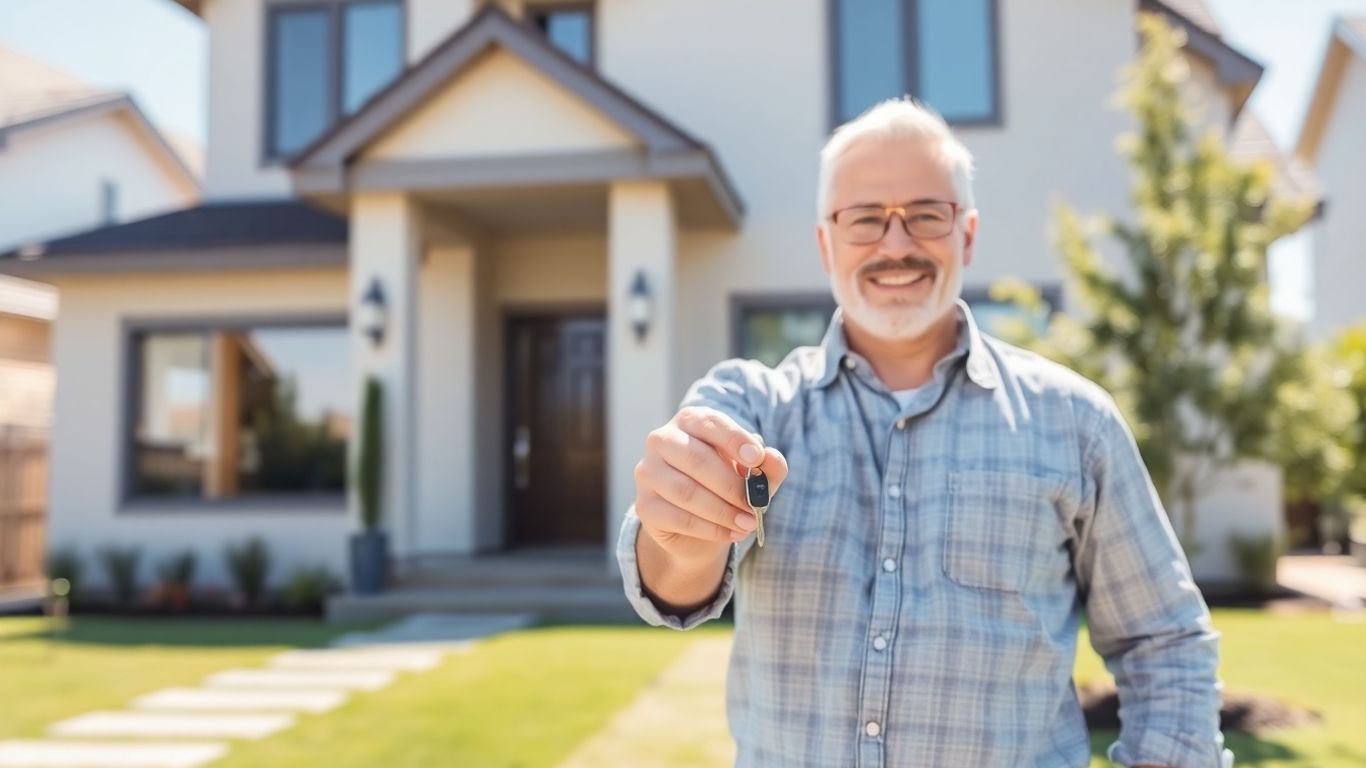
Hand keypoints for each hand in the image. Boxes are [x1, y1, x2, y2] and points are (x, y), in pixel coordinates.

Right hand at [634, 406, 788, 564]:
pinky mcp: (645, 505)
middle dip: (731, 486)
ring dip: (723, 512)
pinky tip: (731, 533)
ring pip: (686, 492)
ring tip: (748, 523)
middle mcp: (662, 440)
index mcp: (690, 421)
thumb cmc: (726, 486)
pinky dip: (710, 529)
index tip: (756, 458)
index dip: (734, 439)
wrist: (696, 525)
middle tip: (755, 506)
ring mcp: (648, 473)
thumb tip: (771, 458)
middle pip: (696, 459)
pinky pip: (678, 518)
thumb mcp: (753, 475)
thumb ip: (767, 465)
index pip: (710, 423)